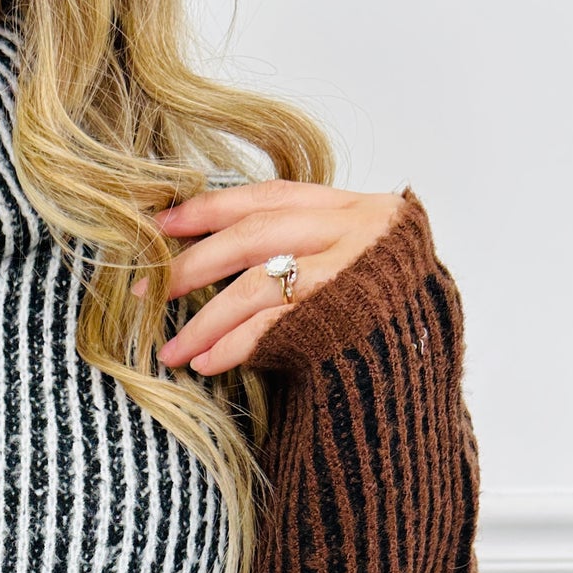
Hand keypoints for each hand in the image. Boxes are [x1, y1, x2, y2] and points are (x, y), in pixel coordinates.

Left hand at [135, 179, 405, 375]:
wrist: (428, 376)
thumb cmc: (381, 325)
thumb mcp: (347, 269)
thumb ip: (301, 251)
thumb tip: (209, 253)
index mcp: (353, 209)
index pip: (269, 197)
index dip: (210, 207)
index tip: (161, 223)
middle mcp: (358, 230)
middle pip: (254, 234)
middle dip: (192, 263)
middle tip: (143, 291)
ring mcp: (355, 273)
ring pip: (259, 283)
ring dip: (205, 319)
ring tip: (169, 350)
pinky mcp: (349, 319)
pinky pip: (275, 326)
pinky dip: (235, 345)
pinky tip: (206, 362)